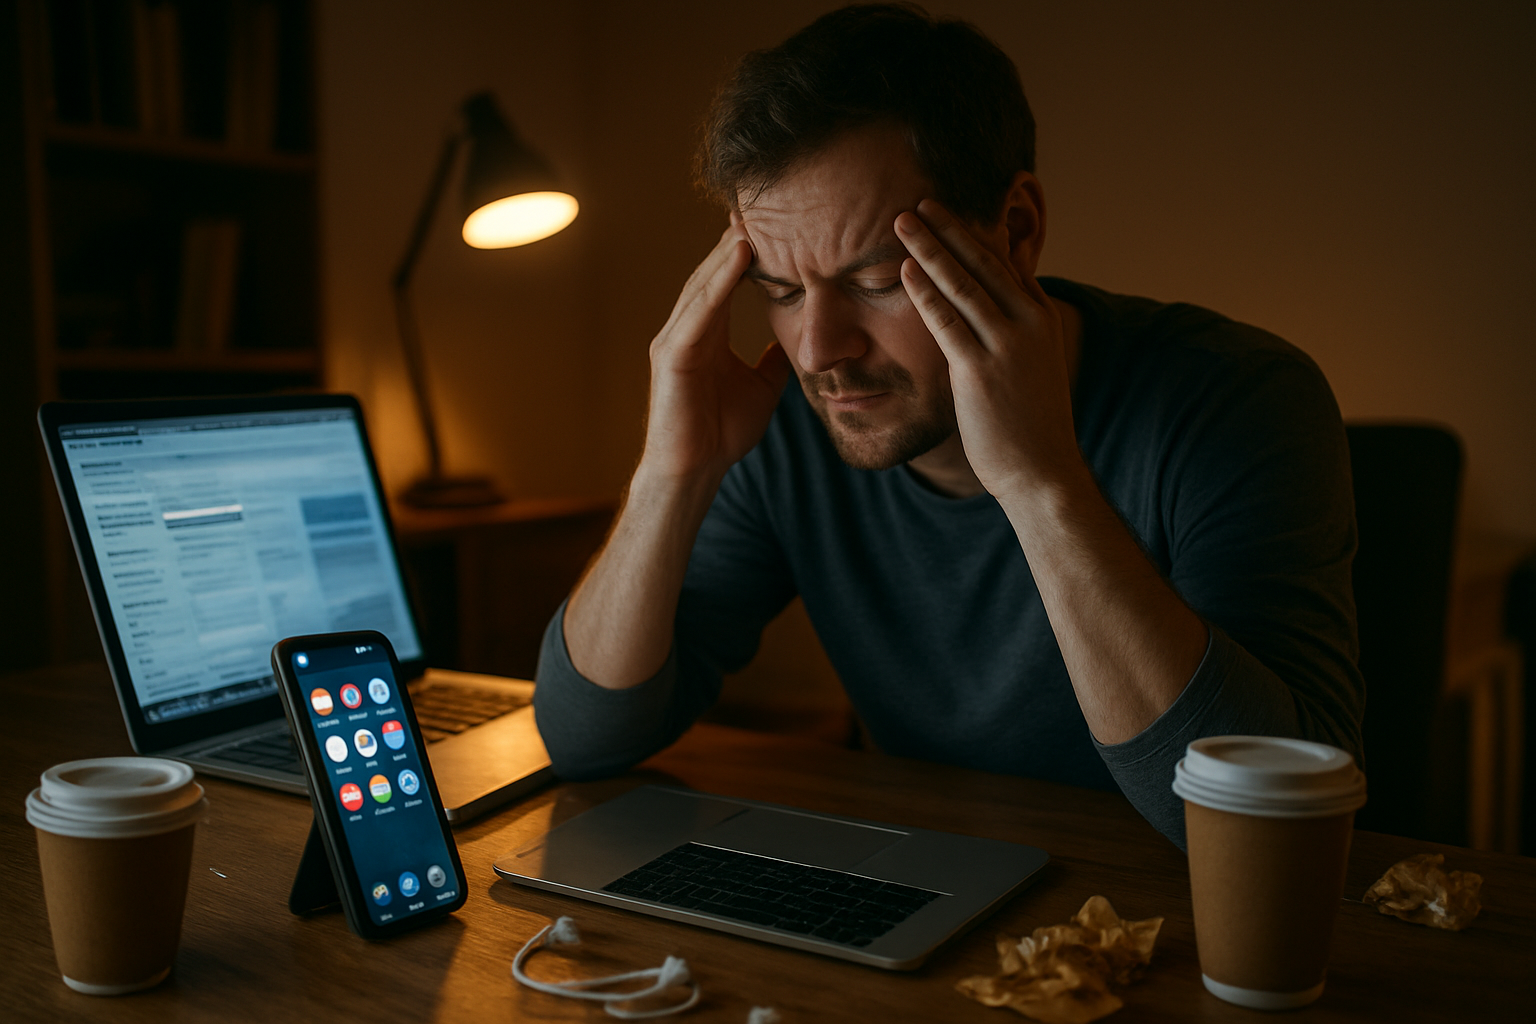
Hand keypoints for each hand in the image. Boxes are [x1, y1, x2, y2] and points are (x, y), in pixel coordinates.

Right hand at [641, 223, 792, 483]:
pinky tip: (739, 258)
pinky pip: (699, 311)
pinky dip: (719, 283)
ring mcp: (674, 339)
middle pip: (713, 273)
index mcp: (706, 334)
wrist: (693, 473)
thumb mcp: (761, 387)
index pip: (727, 281)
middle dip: (736, 240)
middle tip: (760, 203)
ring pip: (705, 285)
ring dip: (729, 252)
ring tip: (752, 219)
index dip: (748, 253)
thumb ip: (773, 361)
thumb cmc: (720, 434)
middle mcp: (686, 329)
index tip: (776, 223)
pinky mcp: (671, 355)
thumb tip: (796, 340)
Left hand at [895, 199, 1081, 499]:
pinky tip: (906, 269)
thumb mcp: (1030, 368)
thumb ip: (1011, 335)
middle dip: (949, 228)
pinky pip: (947, 321)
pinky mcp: (980, 370)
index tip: (946, 212)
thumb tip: (988, 317)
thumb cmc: (1031, 426)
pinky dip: (925, 291)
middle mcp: (1028, 323)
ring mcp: (1006, 345)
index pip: (1004, 264)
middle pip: (983, 262)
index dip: (973, 234)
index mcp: (1040, 319)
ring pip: (963, 283)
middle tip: (920, 201)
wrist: (1043, 472)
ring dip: (930, 248)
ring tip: (904, 221)